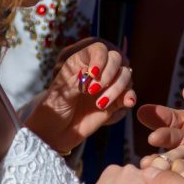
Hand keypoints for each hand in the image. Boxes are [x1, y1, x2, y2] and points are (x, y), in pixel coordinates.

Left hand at [24, 38, 135, 152]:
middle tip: (93, 91)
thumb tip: (95, 74)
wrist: (55, 133)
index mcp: (81, 63)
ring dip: (117, 88)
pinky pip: (129, 94)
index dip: (100, 58)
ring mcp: (107, 86)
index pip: (99, 50)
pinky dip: (130, 96)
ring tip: (100, 104)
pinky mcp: (115, 102)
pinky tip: (127, 103)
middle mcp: (97, 72)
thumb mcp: (61, 90)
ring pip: (125, 75)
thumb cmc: (53, 108)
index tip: (93, 74)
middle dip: (109, 73)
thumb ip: (78, 79)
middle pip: (116, 59)